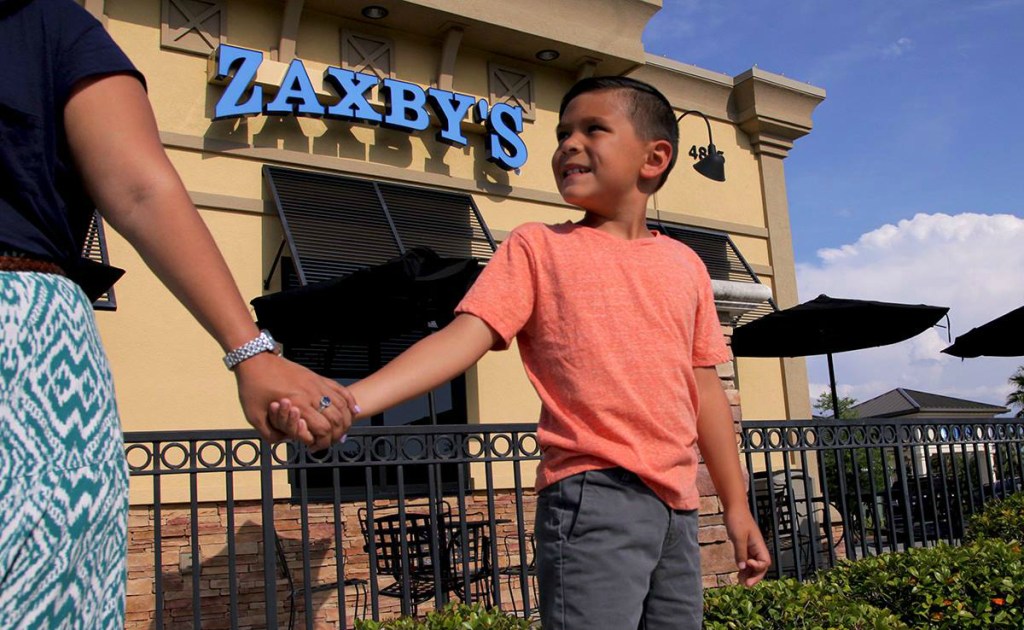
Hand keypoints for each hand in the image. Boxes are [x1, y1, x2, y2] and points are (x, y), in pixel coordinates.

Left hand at [233, 352, 355, 449]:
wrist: (255, 360)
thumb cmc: (252, 388)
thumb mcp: (254, 416)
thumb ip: (270, 433)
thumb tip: (286, 442)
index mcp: (297, 405)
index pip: (322, 429)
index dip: (323, 443)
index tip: (315, 448)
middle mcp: (311, 394)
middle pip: (336, 419)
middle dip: (336, 435)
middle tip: (329, 442)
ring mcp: (317, 384)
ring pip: (343, 405)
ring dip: (346, 420)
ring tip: (342, 430)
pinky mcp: (317, 377)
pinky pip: (341, 389)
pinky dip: (350, 401)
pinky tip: (354, 410)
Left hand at [724, 506, 770, 586]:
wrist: (733, 507)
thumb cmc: (737, 519)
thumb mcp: (738, 537)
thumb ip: (740, 552)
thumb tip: (742, 567)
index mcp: (759, 545)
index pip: (765, 562)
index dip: (758, 568)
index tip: (746, 564)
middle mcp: (756, 548)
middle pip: (760, 567)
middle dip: (755, 576)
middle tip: (746, 585)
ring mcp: (750, 547)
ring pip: (753, 565)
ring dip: (748, 574)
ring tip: (740, 582)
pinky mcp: (744, 545)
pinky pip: (746, 560)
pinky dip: (744, 567)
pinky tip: (738, 573)